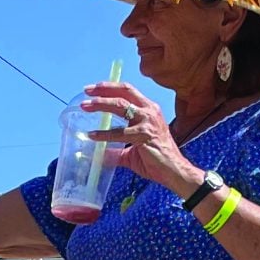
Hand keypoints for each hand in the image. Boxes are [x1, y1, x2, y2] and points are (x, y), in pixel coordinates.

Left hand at [82, 83, 204, 197]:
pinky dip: (103, 134)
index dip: (110, 87)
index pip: (128, 92)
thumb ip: (115, 150)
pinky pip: (119, 132)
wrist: (173, 171)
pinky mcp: (144, 135)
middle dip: (103, 90)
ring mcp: (148, 121)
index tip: (94, 89)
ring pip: (120, 106)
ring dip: (101, 104)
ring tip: (86, 106)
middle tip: (86, 91)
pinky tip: (92, 135)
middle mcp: (149, 111)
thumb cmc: (156, 159)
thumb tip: (97, 154)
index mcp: (148, 110)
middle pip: (124, 92)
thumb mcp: (132, 151)